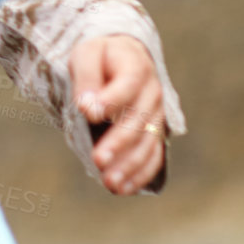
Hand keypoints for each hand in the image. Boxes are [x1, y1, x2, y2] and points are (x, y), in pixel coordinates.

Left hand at [70, 34, 165, 194]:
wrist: (121, 58)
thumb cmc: (100, 57)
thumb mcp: (87, 54)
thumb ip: (87, 77)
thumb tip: (87, 107)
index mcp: (136, 67)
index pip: (128, 84)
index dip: (111, 100)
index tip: (89, 114)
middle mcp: (153, 93)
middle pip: (138, 121)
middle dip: (118, 143)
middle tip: (98, 160)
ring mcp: (157, 116)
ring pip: (147, 143)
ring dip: (129, 165)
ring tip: (109, 182)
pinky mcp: (155, 134)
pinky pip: (153, 156)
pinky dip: (139, 174)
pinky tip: (123, 188)